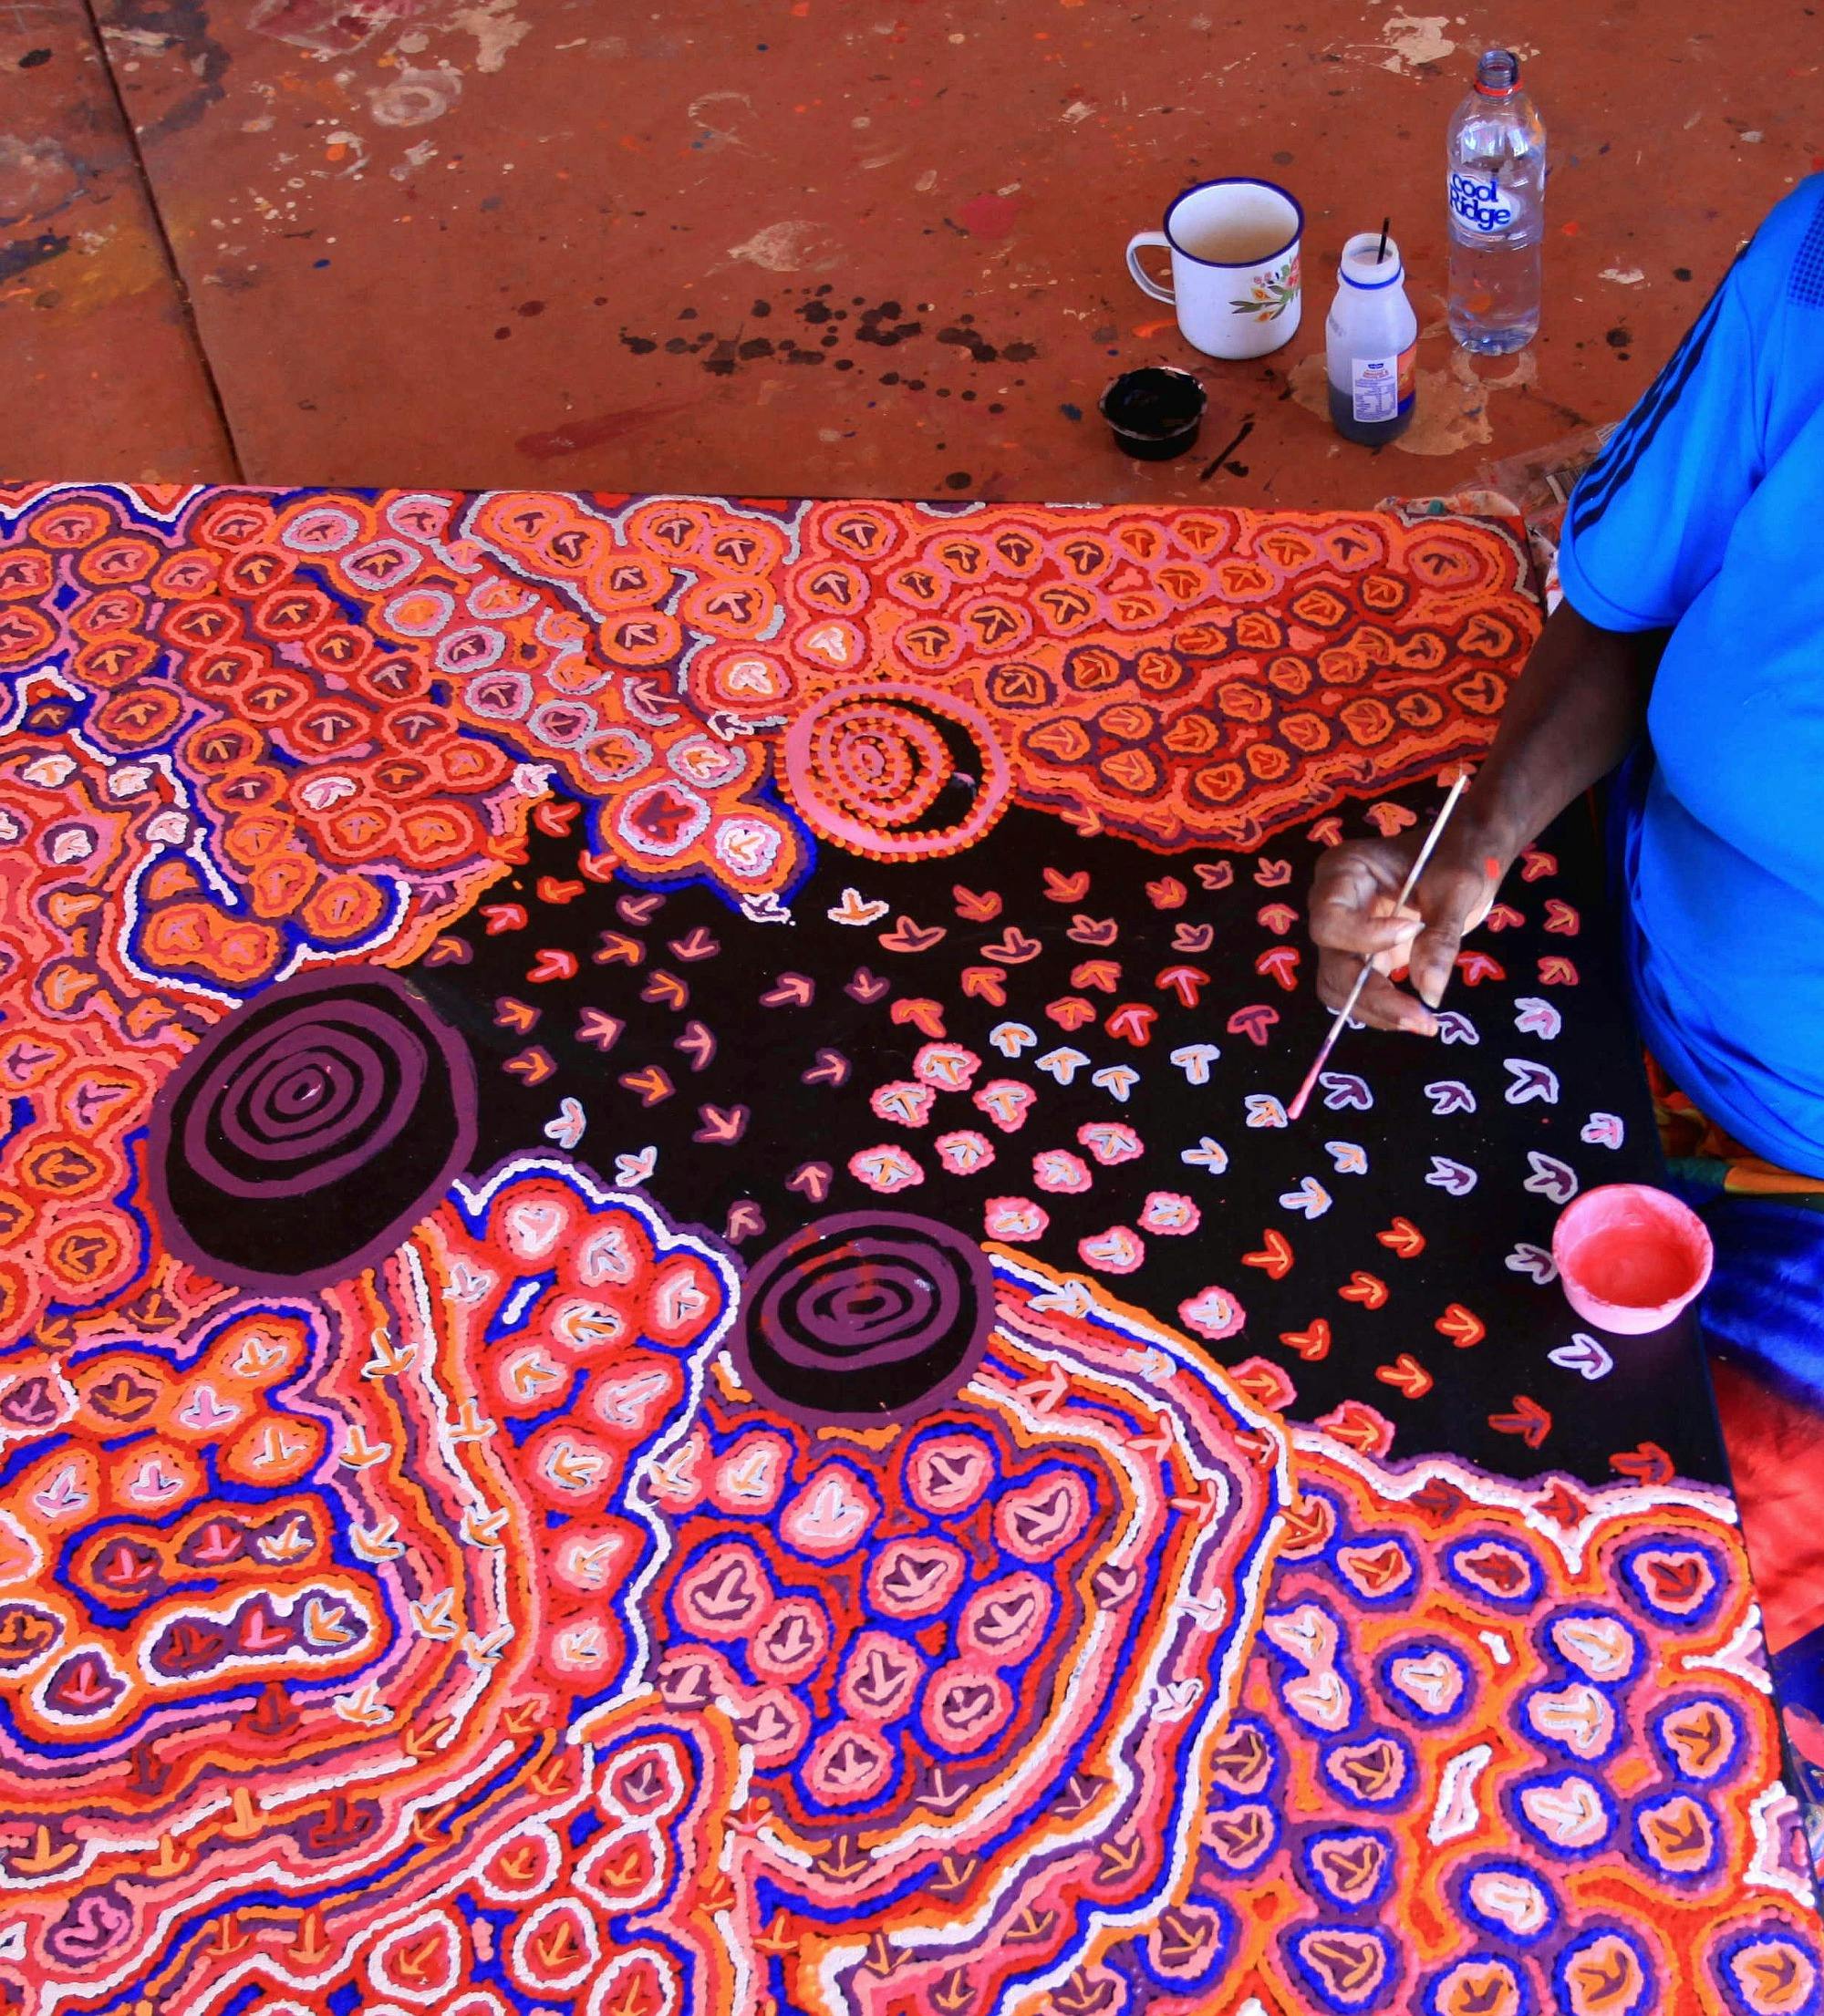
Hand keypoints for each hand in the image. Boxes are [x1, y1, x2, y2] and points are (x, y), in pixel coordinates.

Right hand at [1306, 823, 1504, 1034]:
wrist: (1466, 857)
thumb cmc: (1458, 855)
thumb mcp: (1456, 887)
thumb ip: (1441, 936)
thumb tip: (1429, 993)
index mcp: (1343, 871)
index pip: (1329, 918)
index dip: (1363, 937)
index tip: (1412, 931)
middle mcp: (1332, 904)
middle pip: (1332, 960)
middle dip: (1372, 993)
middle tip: (1419, 1017)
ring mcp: (1344, 934)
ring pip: (1338, 985)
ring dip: (1376, 1009)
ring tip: (1422, 1023)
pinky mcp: (1361, 957)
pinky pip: (1357, 992)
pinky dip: (1382, 1010)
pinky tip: (1416, 1017)